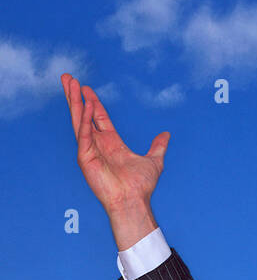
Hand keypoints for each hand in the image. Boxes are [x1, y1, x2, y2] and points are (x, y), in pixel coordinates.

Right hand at [60, 73, 169, 213]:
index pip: (99, 117)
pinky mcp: (85, 157)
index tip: (86, 88)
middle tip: (68, 78)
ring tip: (69, 82)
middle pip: (84, 115)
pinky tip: (85, 104)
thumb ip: (158, 147)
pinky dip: (84, 119)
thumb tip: (166, 135)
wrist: (134, 201)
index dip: (93, 102)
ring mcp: (90, 150)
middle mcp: (98, 145)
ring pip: (79, 120)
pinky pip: (84, 134)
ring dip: (74, 101)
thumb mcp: (154, 161)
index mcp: (111, 143)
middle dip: (76, 96)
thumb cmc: (141, 187)